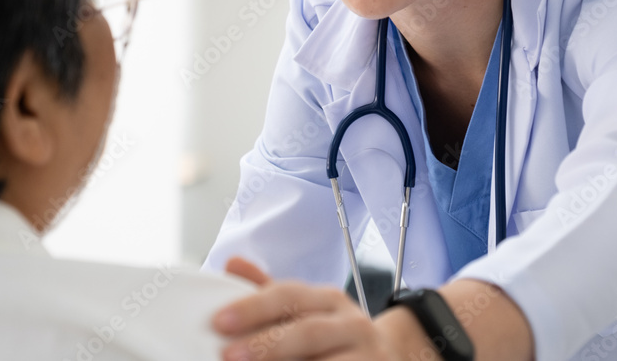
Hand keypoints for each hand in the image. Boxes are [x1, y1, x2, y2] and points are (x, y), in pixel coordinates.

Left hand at [212, 258, 534, 360]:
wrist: (398, 354)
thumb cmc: (337, 333)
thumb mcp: (307, 307)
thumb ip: (269, 291)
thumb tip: (231, 264)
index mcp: (328, 300)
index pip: (288, 296)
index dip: (254, 307)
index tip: (219, 320)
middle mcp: (351, 324)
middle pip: (308, 332)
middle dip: (267, 345)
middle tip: (229, 355)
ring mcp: (367, 356)